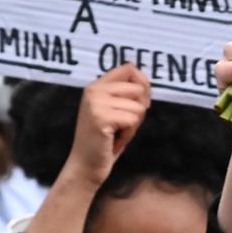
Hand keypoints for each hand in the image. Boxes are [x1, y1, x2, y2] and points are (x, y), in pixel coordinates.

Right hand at [62, 63, 150, 188]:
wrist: (86, 164)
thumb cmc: (106, 139)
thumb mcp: (117, 110)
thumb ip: (127, 95)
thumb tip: (145, 81)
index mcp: (97, 85)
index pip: (129, 68)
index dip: (142, 84)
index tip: (138, 101)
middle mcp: (94, 90)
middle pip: (139, 89)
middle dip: (139, 109)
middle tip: (122, 124)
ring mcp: (96, 103)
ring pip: (138, 107)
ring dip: (133, 124)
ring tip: (116, 132)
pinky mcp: (101, 118)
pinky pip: (133, 120)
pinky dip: (129, 132)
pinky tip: (114, 138)